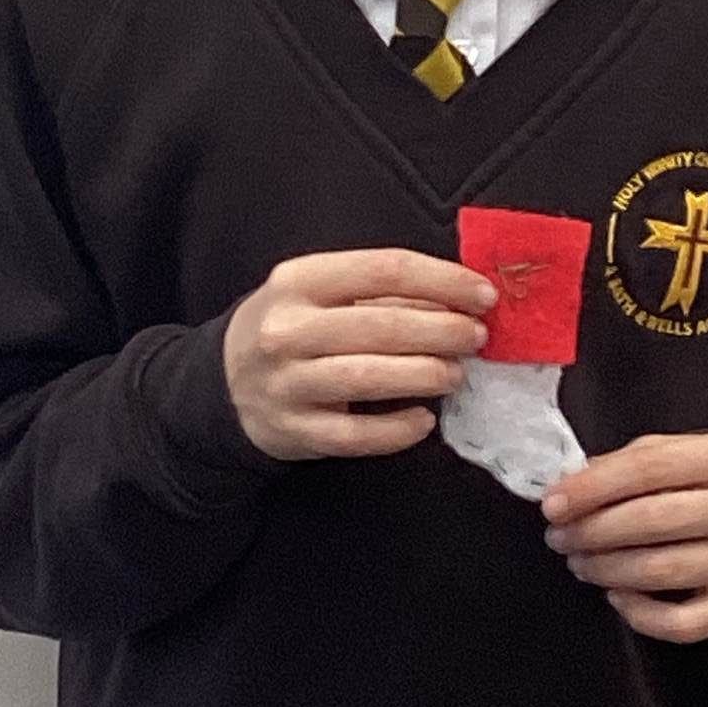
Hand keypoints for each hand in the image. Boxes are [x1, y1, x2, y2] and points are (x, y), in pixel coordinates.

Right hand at [222, 249, 495, 460]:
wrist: (223, 383)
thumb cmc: (293, 326)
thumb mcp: (322, 292)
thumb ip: (383, 293)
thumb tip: (459, 300)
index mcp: (299, 280)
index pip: (383, 269)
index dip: (442, 280)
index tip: (483, 294)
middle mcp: (288, 329)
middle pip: (381, 325)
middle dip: (442, 330)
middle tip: (477, 336)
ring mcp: (288, 383)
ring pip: (368, 378)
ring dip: (424, 375)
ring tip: (456, 373)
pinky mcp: (295, 432)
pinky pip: (355, 437)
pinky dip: (396, 430)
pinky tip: (424, 420)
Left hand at [541, 432, 707, 642]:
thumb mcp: (681, 453)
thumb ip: (630, 462)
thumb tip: (572, 487)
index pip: (650, 468)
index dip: (594, 487)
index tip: (553, 504)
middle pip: (654, 521)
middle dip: (593, 531)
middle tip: (559, 537)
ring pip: (664, 572)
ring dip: (607, 569)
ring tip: (579, 562)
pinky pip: (685, 623)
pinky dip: (641, 615)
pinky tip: (616, 596)